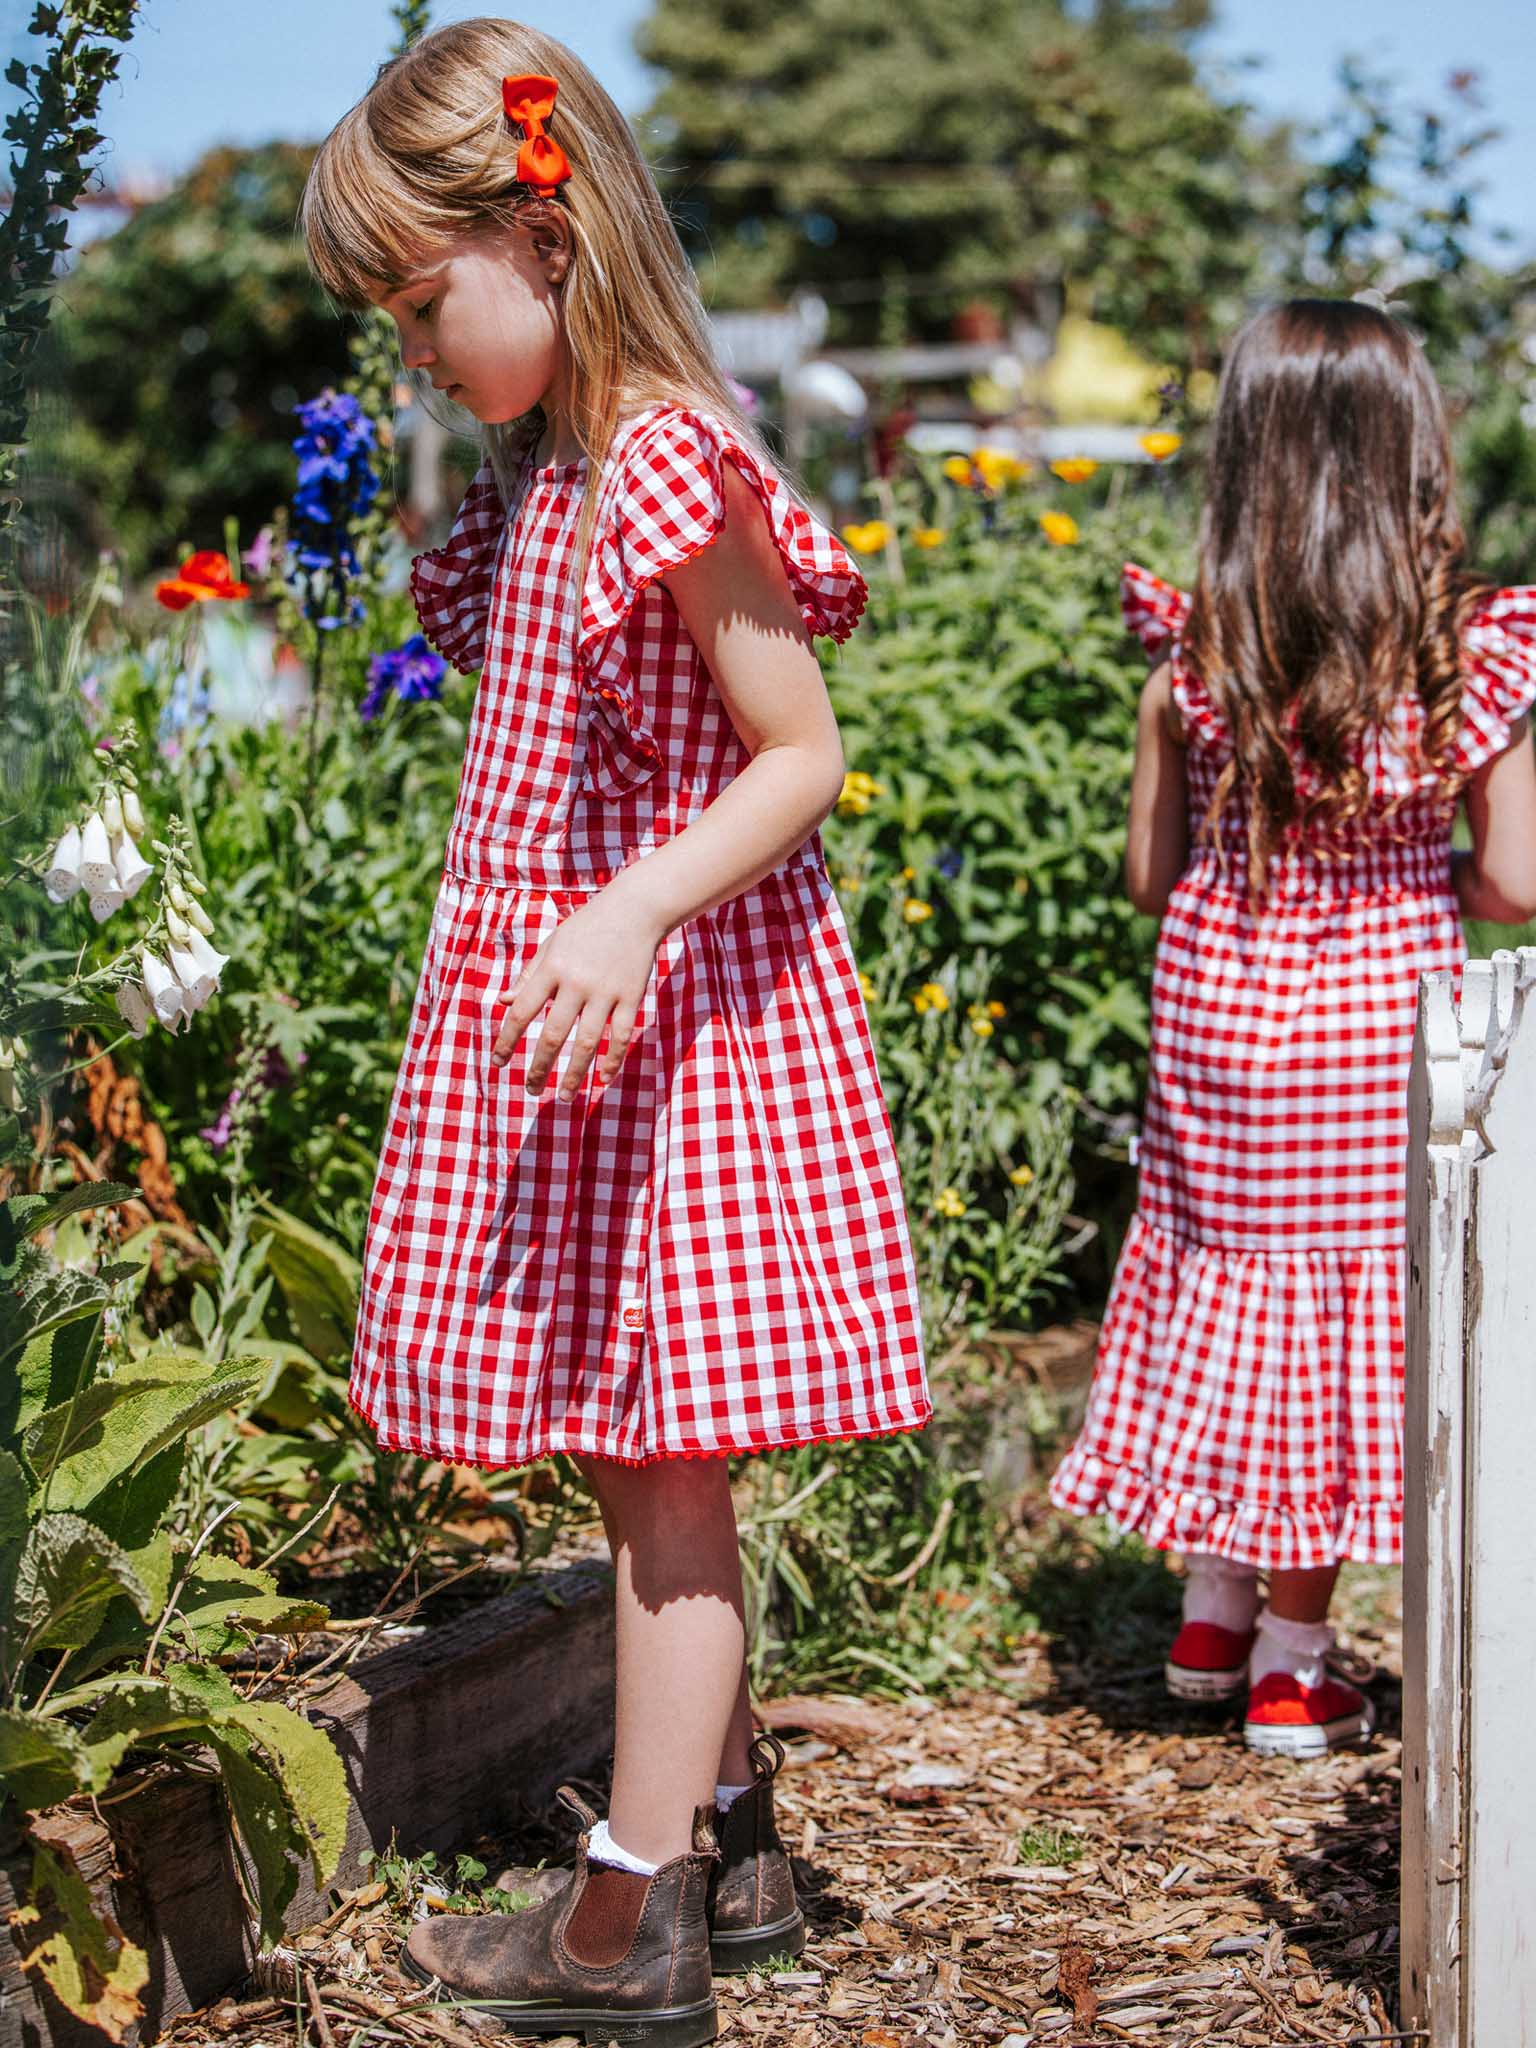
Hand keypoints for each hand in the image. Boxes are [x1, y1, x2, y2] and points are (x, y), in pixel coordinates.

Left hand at [491, 880, 664, 1099]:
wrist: (635, 909)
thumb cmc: (588, 927)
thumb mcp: (552, 944)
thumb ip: (529, 975)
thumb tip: (504, 1002)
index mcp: (552, 968)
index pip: (523, 1011)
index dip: (507, 1040)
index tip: (497, 1062)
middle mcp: (577, 982)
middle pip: (553, 1035)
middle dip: (539, 1067)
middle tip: (530, 1090)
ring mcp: (606, 992)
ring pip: (587, 1043)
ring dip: (574, 1074)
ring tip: (565, 1097)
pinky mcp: (631, 997)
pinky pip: (620, 1037)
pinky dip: (612, 1061)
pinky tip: (602, 1079)